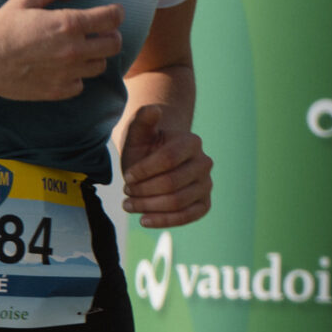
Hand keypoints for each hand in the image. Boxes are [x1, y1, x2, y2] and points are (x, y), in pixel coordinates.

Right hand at [0, 0, 124, 100]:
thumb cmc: (2, 27)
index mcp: (68, 24)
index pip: (111, 18)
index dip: (117, 12)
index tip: (114, 12)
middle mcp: (74, 50)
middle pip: (114, 44)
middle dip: (111, 35)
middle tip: (101, 32)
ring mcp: (68, 73)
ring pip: (99, 65)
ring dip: (95, 56)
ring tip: (82, 50)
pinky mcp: (59, 90)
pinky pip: (81, 84)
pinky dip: (77, 76)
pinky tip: (65, 68)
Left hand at [120, 105, 212, 227]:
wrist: (157, 160)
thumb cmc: (146, 145)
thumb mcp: (139, 132)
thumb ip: (143, 119)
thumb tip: (153, 110)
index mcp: (191, 142)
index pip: (168, 159)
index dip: (144, 171)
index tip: (126, 176)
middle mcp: (204, 163)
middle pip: (171, 184)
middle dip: (144, 191)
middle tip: (125, 192)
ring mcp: (206, 185)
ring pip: (177, 202)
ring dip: (148, 206)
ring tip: (128, 205)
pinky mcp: (204, 204)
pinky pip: (187, 217)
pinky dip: (164, 221)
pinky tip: (143, 219)